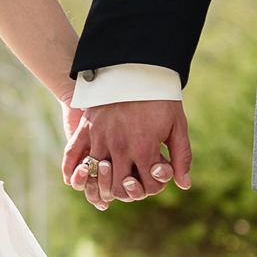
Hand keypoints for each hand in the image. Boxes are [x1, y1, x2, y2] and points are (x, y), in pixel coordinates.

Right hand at [63, 102, 192, 210]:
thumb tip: (184, 184)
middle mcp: (120, 147)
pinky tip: (75, 179)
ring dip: (104, 185)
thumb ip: (181, 156)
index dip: (154, 185)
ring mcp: (100, 138)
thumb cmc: (161, 97)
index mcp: (144, 148)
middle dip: (130, 190)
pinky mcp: (86, 128)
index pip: (147, 186)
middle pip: (119, 188)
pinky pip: (73, 155)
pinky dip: (72, 171)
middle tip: (135, 180)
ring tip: (113, 178)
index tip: (156, 174)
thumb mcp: (177, 125)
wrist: (138, 66)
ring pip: (96, 177)